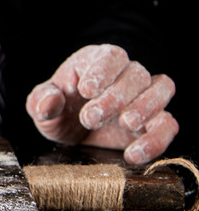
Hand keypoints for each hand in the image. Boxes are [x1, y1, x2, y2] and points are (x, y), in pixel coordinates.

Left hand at [25, 44, 177, 164]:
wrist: (74, 133)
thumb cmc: (60, 109)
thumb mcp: (42, 104)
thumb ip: (42, 100)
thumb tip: (50, 102)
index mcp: (98, 62)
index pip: (111, 56)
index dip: (102, 71)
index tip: (86, 90)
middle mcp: (126, 75)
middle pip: (136, 74)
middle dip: (114, 97)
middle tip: (90, 118)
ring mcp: (145, 97)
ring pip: (162, 89)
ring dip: (145, 107)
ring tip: (125, 124)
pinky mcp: (155, 123)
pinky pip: (168, 125)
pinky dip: (156, 139)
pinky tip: (133, 154)